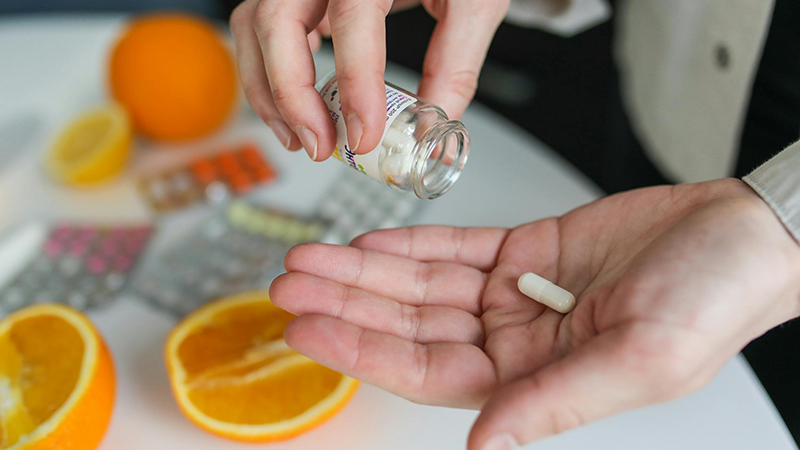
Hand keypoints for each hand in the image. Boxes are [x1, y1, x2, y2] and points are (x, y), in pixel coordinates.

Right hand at [229, 0, 508, 160]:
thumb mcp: (473, 2)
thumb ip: (455, 62)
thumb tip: (429, 127)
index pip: (352, 19)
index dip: (355, 84)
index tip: (364, 134)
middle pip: (276, 21)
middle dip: (291, 95)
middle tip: (321, 145)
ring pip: (255, 28)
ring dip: (270, 93)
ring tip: (304, 139)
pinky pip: (263, 32)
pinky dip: (271, 77)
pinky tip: (300, 112)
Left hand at [270, 178, 799, 448]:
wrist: (741, 238)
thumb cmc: (711, 301)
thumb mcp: (640, 360)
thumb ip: (555, 402)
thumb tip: (485, 444)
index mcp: (535, 381)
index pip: (425, 370)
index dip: (362, 350)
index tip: (308, 326)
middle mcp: (515, 342)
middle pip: (409, 325)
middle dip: (348, 303)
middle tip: (291, 284)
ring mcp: (514, 295)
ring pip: (421, 284)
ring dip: (366, 270)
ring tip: (311, 256)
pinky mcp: (524, 251)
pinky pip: (455, 249)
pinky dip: (412, 244)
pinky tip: (372, 242)